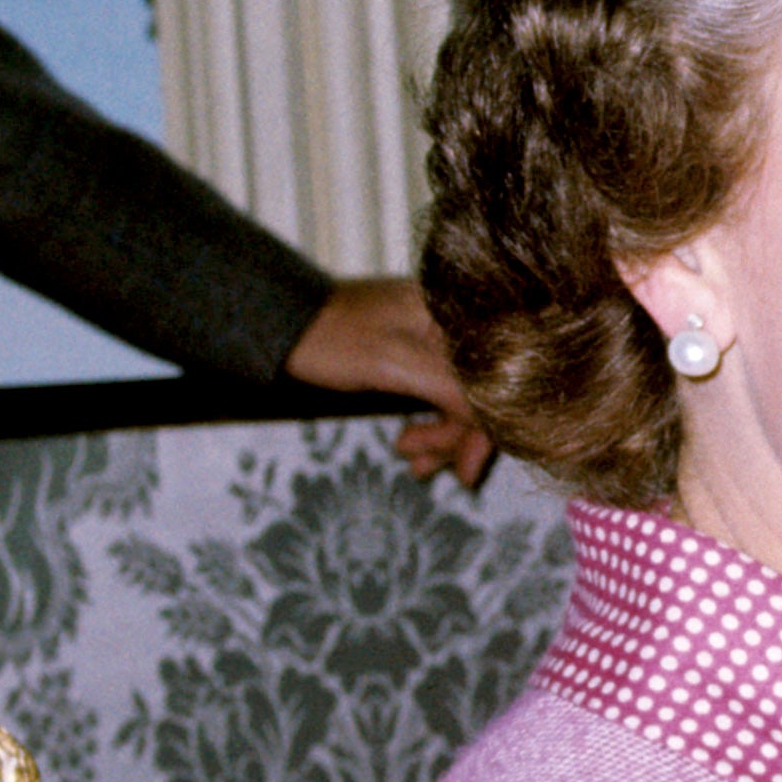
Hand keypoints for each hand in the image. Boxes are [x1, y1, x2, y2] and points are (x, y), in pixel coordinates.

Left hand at [287, 276, 493, 485]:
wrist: (279, 320)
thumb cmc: (333, 337)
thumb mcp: (397, 365)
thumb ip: (454, 390)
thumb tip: (502, 423)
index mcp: (461, 313)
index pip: (498, 377)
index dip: (487, 425)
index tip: (467, 468)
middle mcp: (459, 323)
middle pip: (482, 390)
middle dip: (456, 436)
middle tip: (424, 468)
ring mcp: (439, 338)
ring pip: (460, 397)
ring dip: (441, 435)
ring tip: (411, 461)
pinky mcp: (420, 353)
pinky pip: (440, 392)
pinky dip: (430, 421)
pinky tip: (411, 445)